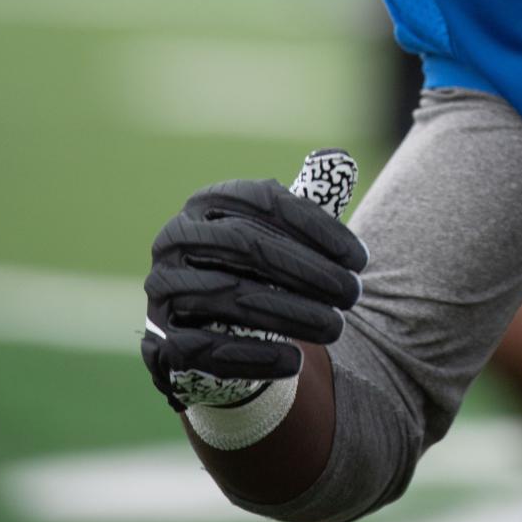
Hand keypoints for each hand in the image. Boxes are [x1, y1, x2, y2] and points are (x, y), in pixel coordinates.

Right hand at [142, 160, 365, 412]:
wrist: (210, 326)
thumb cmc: (256, 267)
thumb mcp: (280, 229)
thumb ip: (310, 196)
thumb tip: (344, 160)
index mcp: (206, 201)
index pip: (265, 202)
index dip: (317, 227)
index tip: (360, 259)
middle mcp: (176, 238)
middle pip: (246, 245)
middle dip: (308, 271)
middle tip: (353, 294)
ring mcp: (163, 288)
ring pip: (230, 297)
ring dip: (290, 314)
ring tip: (335, 327)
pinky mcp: (160, 339)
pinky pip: (207, 349)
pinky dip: (254, 355)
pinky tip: (296, 361)